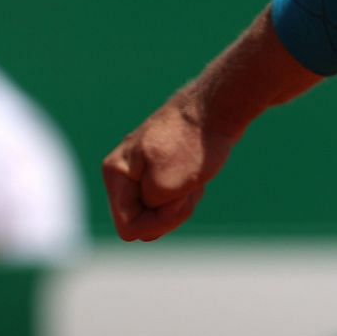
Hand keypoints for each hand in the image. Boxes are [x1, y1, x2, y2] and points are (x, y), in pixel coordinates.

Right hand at [101, 89, 237, 241]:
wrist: (220, 108)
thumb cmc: (194, 144)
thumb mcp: (166, 188)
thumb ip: (148, 214)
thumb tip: (146, 217)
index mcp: (115, 173)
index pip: (129, 227)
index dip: (158, 221)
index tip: (180, 197)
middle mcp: (124, 171)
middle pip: (143, 220)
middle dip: (170, 212)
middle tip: (189, 186)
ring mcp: (142, 169)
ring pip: (159, 210)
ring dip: (181, 202)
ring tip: (194, 177)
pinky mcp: (161, 167)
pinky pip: (170, 198)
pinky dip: (187, 192)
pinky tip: (197, 175)